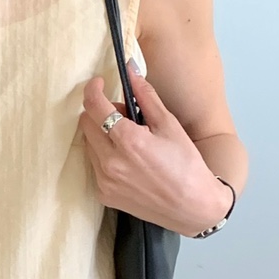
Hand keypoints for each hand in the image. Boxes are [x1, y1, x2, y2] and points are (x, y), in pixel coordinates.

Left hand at [79, 59, 232, 237]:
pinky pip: (93, 165)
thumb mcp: (169, 125)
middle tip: (123, 114)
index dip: (93, 90)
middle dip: (99, 111)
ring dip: (101, 134)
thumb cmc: (186, 166)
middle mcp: (110, 163)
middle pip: (86, 124)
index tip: (98, 84)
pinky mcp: (104, 195)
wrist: (192, 207)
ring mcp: (105, 181)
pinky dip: (103, 155)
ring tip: (128, 138)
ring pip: (88, 145)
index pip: (94, 106)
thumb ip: (146, 96)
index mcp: (128, 141)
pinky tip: (126, 158)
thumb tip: (131, 71)